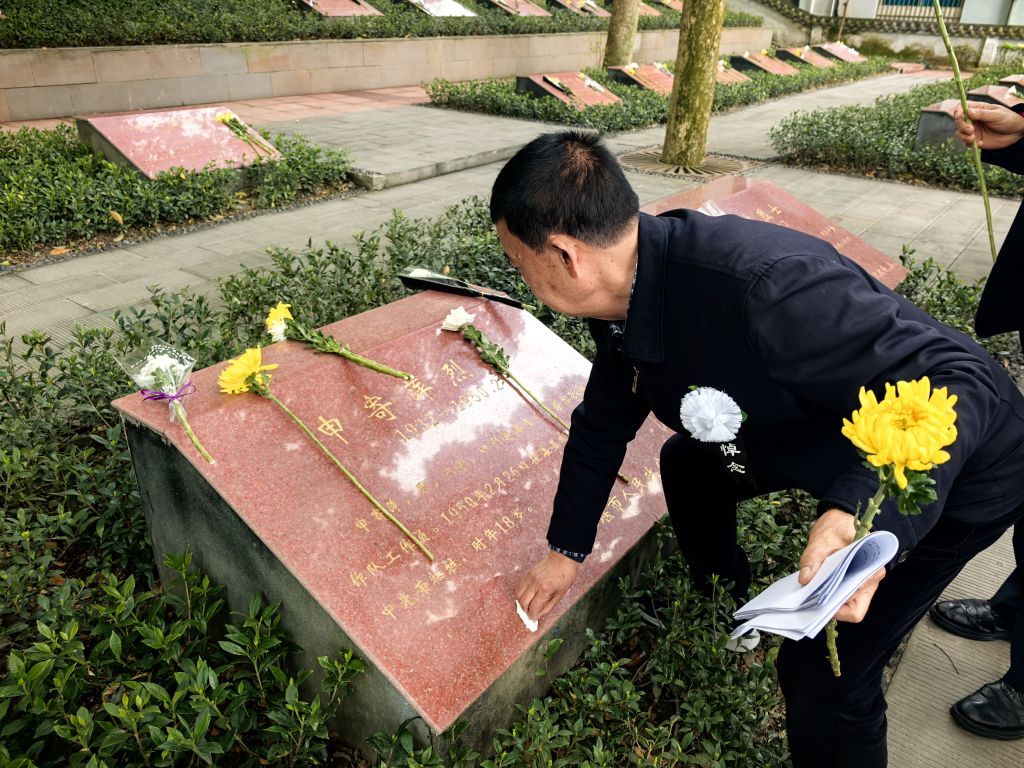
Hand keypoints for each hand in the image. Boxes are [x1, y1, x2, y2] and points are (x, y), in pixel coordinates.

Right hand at [516, 550, 579, 620]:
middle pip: (523, 602)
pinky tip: (526, 598)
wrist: (563, 558)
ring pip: (518, 595)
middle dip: (525, 611)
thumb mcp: (560, 594)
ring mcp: (530, 577)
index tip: (533, 620)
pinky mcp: (528, 573)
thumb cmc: (565, 576)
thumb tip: (538, 615)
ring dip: (521, 603)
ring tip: (527, 607)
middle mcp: (535, 584)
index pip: (533, 608)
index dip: (532, 616)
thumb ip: (548, 606)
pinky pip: (520, 587)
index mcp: (545, 589)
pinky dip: (520, 594)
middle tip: (529, 615)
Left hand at [798, 509, 885, 623]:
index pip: (856, 608)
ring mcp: (860, 582)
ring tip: (808, 592)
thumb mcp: (822, 541)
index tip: (818, 603)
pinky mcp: (850, 580)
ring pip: (844, 603)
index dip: (838, 611)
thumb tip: (804, 580)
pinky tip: (813, 586)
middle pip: (850, 608)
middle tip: (808, 599)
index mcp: (871, 571)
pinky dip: (826, 592)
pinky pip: (839, 594)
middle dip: (829, 606)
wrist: (840, 519)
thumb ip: (813, 560)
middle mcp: (869, 581)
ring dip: (827, 599)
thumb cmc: (837, 528)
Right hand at [954, 101, 1023, 150]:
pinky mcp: (975, 140)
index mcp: (977, 109)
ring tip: (973, 138)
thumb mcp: (997, 115)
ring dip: (963, 136)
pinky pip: (966, 142)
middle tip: (970, 130)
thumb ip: (982, 114)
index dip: (958, 111)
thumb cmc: (1008, 119)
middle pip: (959, 121)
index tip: (959, 116)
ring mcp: (973, 130)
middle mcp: (972, 119)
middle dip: (962, 126)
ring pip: (959, 133)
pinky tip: (981, 143)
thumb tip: (968, 111)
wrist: (1016, 133)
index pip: (962, 108)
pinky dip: (970, 143)